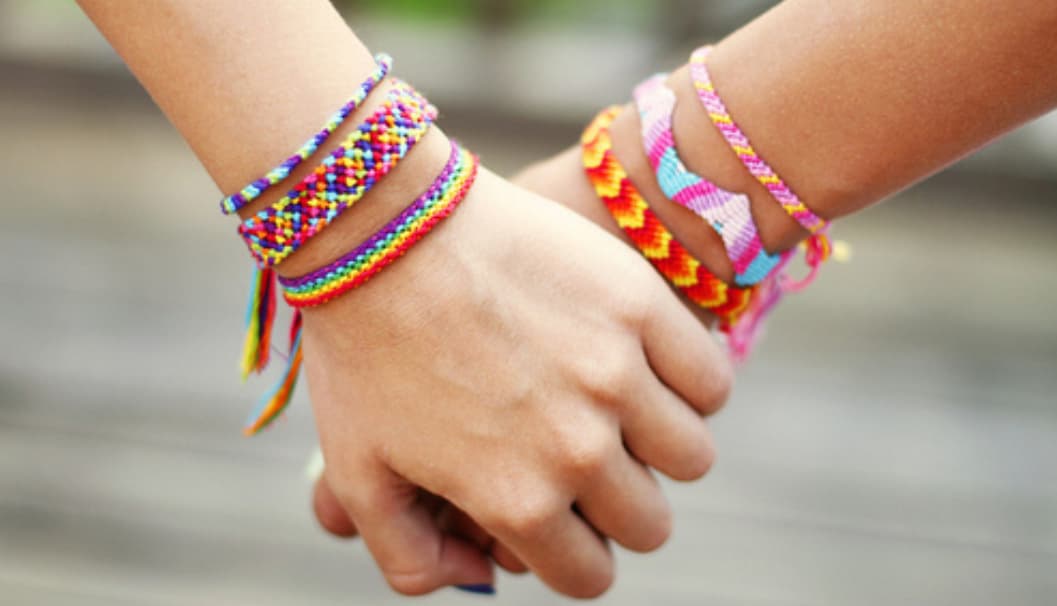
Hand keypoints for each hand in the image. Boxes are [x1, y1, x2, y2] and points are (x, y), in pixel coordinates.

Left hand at [303, 165, 731, 597]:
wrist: (384, 227)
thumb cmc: (364, 348)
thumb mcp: (357, 472)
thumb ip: (409, 557)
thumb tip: (475, 576)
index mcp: (515, 499)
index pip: (590, 577)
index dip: (573, 556)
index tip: (561, 520)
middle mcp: (578, 449)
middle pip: (649, 525)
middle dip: (617, 507)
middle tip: (585, 461)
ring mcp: (617, 374)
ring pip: (691, 458)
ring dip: (658, 447)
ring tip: (618, 410)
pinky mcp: (640, 307)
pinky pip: (710, 380)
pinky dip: (687, 384)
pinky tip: (645, 366)